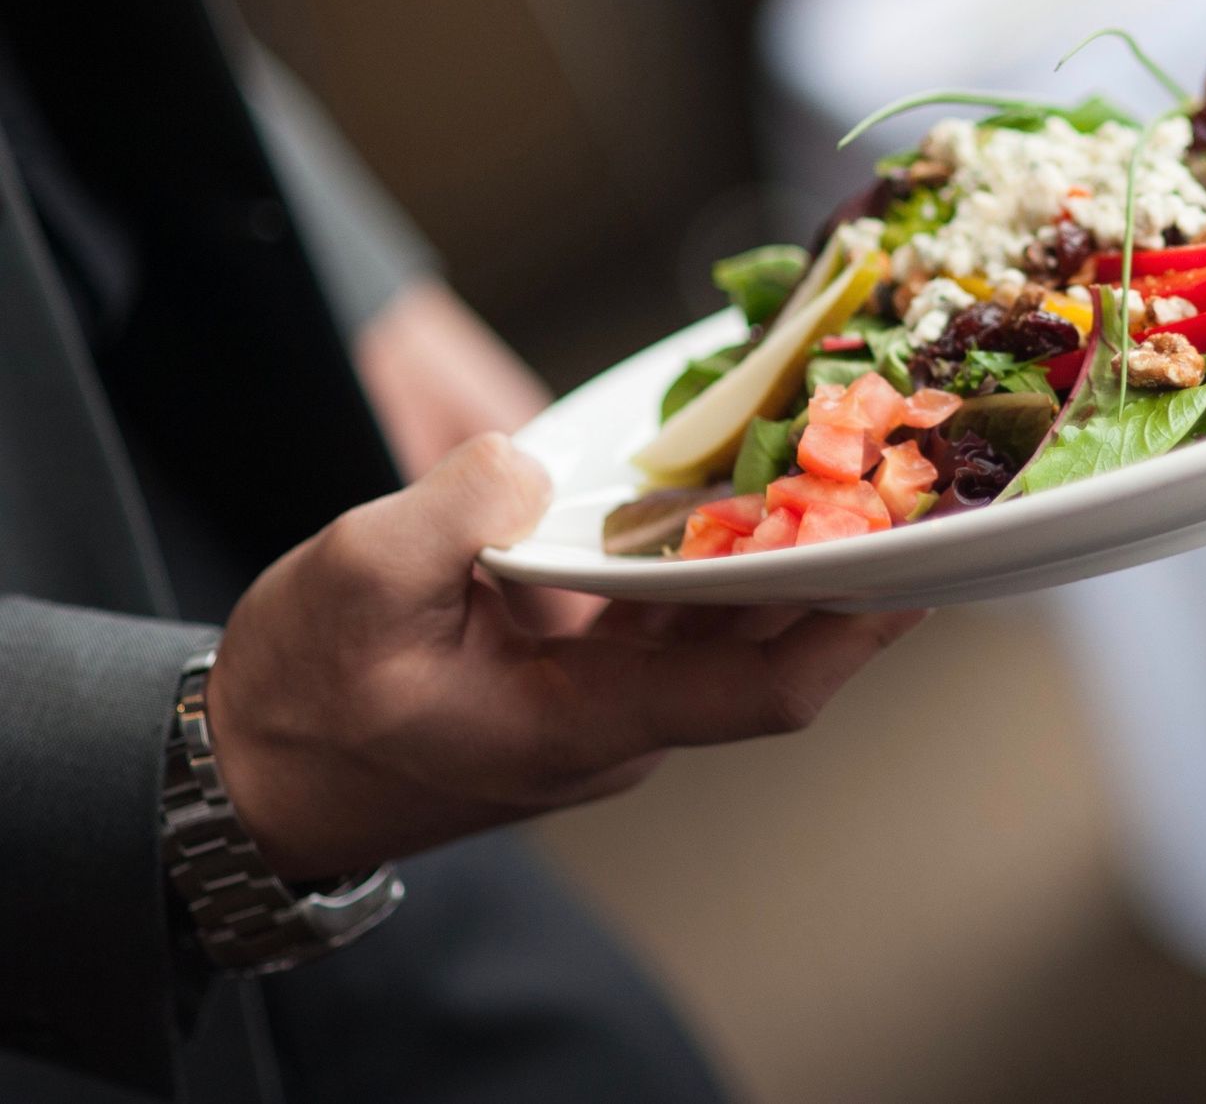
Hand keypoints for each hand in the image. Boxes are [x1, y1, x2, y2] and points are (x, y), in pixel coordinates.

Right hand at [207, 434, 926, 879]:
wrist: (256, 768)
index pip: (760, 690)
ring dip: (790, 550)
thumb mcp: (352, 585)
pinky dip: (720, 550)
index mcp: (584, 721)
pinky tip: (741, 482)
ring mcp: (611, 698)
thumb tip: (530, 460)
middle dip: (846, 564)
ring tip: (855, 459)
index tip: (927, 570)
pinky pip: (683, 611)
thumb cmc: (303, 697)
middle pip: (770, 644)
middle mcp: (624, 718)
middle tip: (915, 477)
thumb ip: (450, 516)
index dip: (852, 631)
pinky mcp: (589, 670)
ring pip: (732, 624)